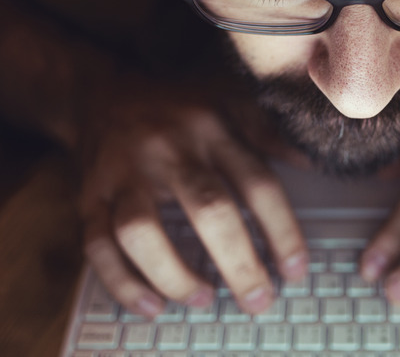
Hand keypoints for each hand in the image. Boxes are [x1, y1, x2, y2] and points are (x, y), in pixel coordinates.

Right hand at [76, 79, 307, 316]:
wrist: (102, 94)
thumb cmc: (178, 107)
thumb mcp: (228, 104)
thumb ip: (267, 133)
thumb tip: (309, 162)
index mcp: (212, 129)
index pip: (257, 183)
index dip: (281, 231)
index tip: (295, 270)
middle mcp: (168, 150)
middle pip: (207, 209)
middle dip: (238, 263)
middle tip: (258, 301)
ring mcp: (124, 174)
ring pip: (141, 231)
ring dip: (173, 275)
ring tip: (203, 299)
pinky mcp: (90, 195)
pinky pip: (98, 245)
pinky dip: (123, 283)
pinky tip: (152, 306)